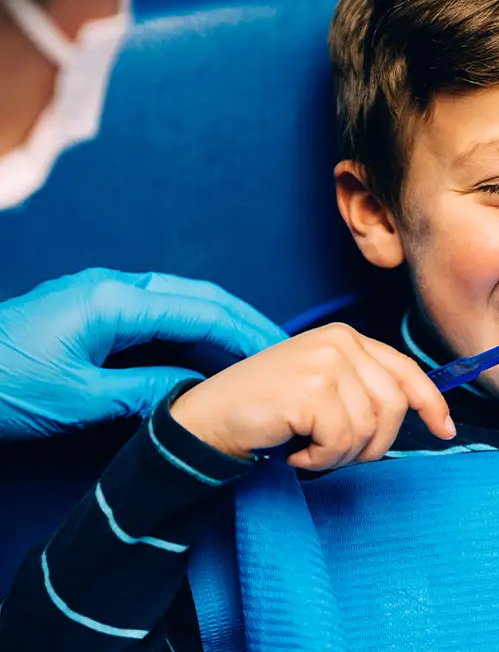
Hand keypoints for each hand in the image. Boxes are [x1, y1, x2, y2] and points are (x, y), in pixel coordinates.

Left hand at [0, 268, 284, 440]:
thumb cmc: (1, 386)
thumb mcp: (78, 399)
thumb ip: (144, 391)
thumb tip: (195, 393)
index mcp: (115, 301)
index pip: (200, 312)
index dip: (245, 334)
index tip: (279, 355)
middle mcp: (117, 287)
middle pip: (199, 296)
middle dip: (243, 320)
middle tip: (282, 348)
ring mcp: (107, 294)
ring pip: (183, 300)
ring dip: (221, 323)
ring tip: (256, 351)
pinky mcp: (98, 309)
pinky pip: (160, 313)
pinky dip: (192, 331)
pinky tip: (208, 353)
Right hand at [170, 322, 455, 469]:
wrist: (210, 417)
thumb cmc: (269, 410)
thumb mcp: (323, 387)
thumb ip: (363, 389)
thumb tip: (421, 412)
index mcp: (347, 338)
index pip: (405, 370)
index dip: (431, 402)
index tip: (445, 429)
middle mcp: (341, 342)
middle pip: (394, 406)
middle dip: (370, 443)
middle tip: (331, 450)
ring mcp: (327, 361)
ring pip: (370, 429)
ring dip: (339, 454)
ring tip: (307, 446)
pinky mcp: (312, 388)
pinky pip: (342, 442)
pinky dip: (319, 458)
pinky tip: (294, 448)